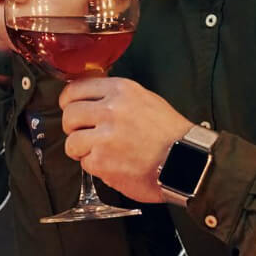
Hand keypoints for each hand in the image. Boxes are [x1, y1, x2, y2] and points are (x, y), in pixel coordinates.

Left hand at [60, 77, 192, 203]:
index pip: (76, 89)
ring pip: (71, 142)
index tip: (69, 108)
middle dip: (72, 127)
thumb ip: (117, 97)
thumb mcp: (146, 100)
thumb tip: (92, 99)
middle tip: (83, 134)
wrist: (186, 162)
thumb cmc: (170, 134)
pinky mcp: (102, 162)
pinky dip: (95, 167)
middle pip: (69, 115)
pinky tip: (112, 165)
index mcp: (121, 90)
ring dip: (81, 150)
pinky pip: (85, 163)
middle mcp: (110, 110)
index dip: (69, 101)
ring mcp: (104, 137)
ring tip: (98, 153)